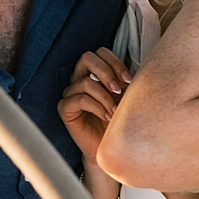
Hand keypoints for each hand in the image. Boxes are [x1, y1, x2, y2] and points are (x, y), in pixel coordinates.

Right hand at [58, 48, 130, 167]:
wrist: (111, 146)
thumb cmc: (119, 119)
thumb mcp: (126, 96)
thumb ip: (125, 80)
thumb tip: (132, 70)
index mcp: (94, 72)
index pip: (100, 52)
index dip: (115, 62)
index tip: (129, 79)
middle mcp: (79, 78)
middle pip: (87, 57)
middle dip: (106, 71)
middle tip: (119, 89)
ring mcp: (71, 93)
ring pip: (85, 82)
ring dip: (105, 96)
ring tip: (115, 110)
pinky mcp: (65, 108)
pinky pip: (79, 99)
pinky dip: (97, 107)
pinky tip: (107, 117)